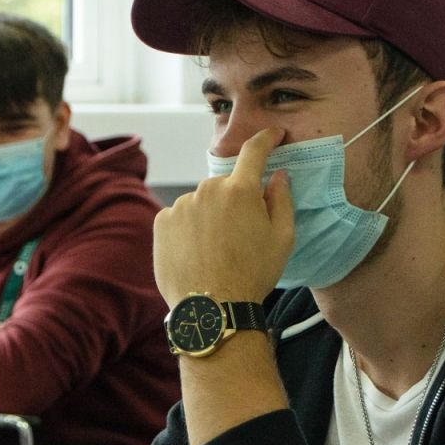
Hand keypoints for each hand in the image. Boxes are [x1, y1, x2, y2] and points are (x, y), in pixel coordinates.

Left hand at [154, 128, 294, 304]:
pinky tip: (196, 253)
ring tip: (215, 251)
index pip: (254, 152)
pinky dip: (188, 228)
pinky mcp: (162, 221)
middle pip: (224, 186)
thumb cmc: (252, 275)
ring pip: (200, 202)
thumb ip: (282, 200)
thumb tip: (278, 175)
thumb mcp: (282, 239)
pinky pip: (179, 217)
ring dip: (209, 216)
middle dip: (233, 201)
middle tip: (240, 235)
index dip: (266, 139)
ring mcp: (181, 205)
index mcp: (241, 190)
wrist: (211, 309)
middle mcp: (208, 189)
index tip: (273, 135)